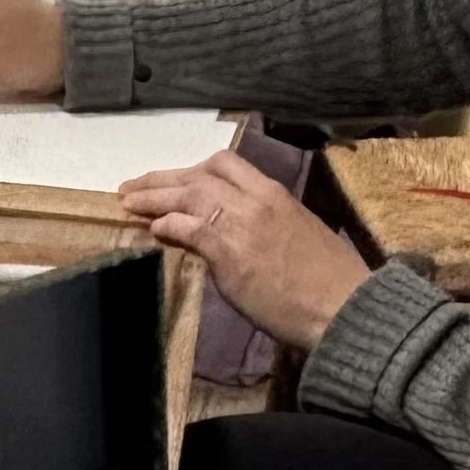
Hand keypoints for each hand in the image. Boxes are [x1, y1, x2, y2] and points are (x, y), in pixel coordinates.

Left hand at [116, 152, 367, 349]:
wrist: (341, 304)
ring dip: (155, 197)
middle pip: (201, 174)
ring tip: (128, 202)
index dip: (191, 169)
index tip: (171, 180)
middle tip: (133, 186)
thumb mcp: (293, 240)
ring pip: (191, 194)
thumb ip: (256, 232)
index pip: (227, 165)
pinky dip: (169, 224)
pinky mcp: (233, 253)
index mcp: (275, 193)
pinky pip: (193, 228)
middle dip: (162, 178)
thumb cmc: (325, 282)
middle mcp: (258, 200)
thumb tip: (225, 239)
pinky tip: (153, 228)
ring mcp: (244, 224)